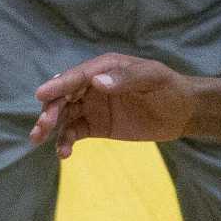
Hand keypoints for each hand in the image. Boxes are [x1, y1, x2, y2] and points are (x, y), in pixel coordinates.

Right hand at [30, 54, 193, 157]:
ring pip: (64, 115)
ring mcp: (92, 106)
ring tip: (39, 139)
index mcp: (103, 68)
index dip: (58, 85)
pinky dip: (66, 141)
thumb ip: (125, 79)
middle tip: (42, 126)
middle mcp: (92, 85)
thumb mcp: (152, 78)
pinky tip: (64, 153)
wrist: (181, 112)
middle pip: (64, 96)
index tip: (41, 95)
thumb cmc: (168, 88)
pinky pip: (75, 132)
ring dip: (51, 126)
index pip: (76, 76)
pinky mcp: (96, 126)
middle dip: (50, 109)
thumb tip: (96, 82)